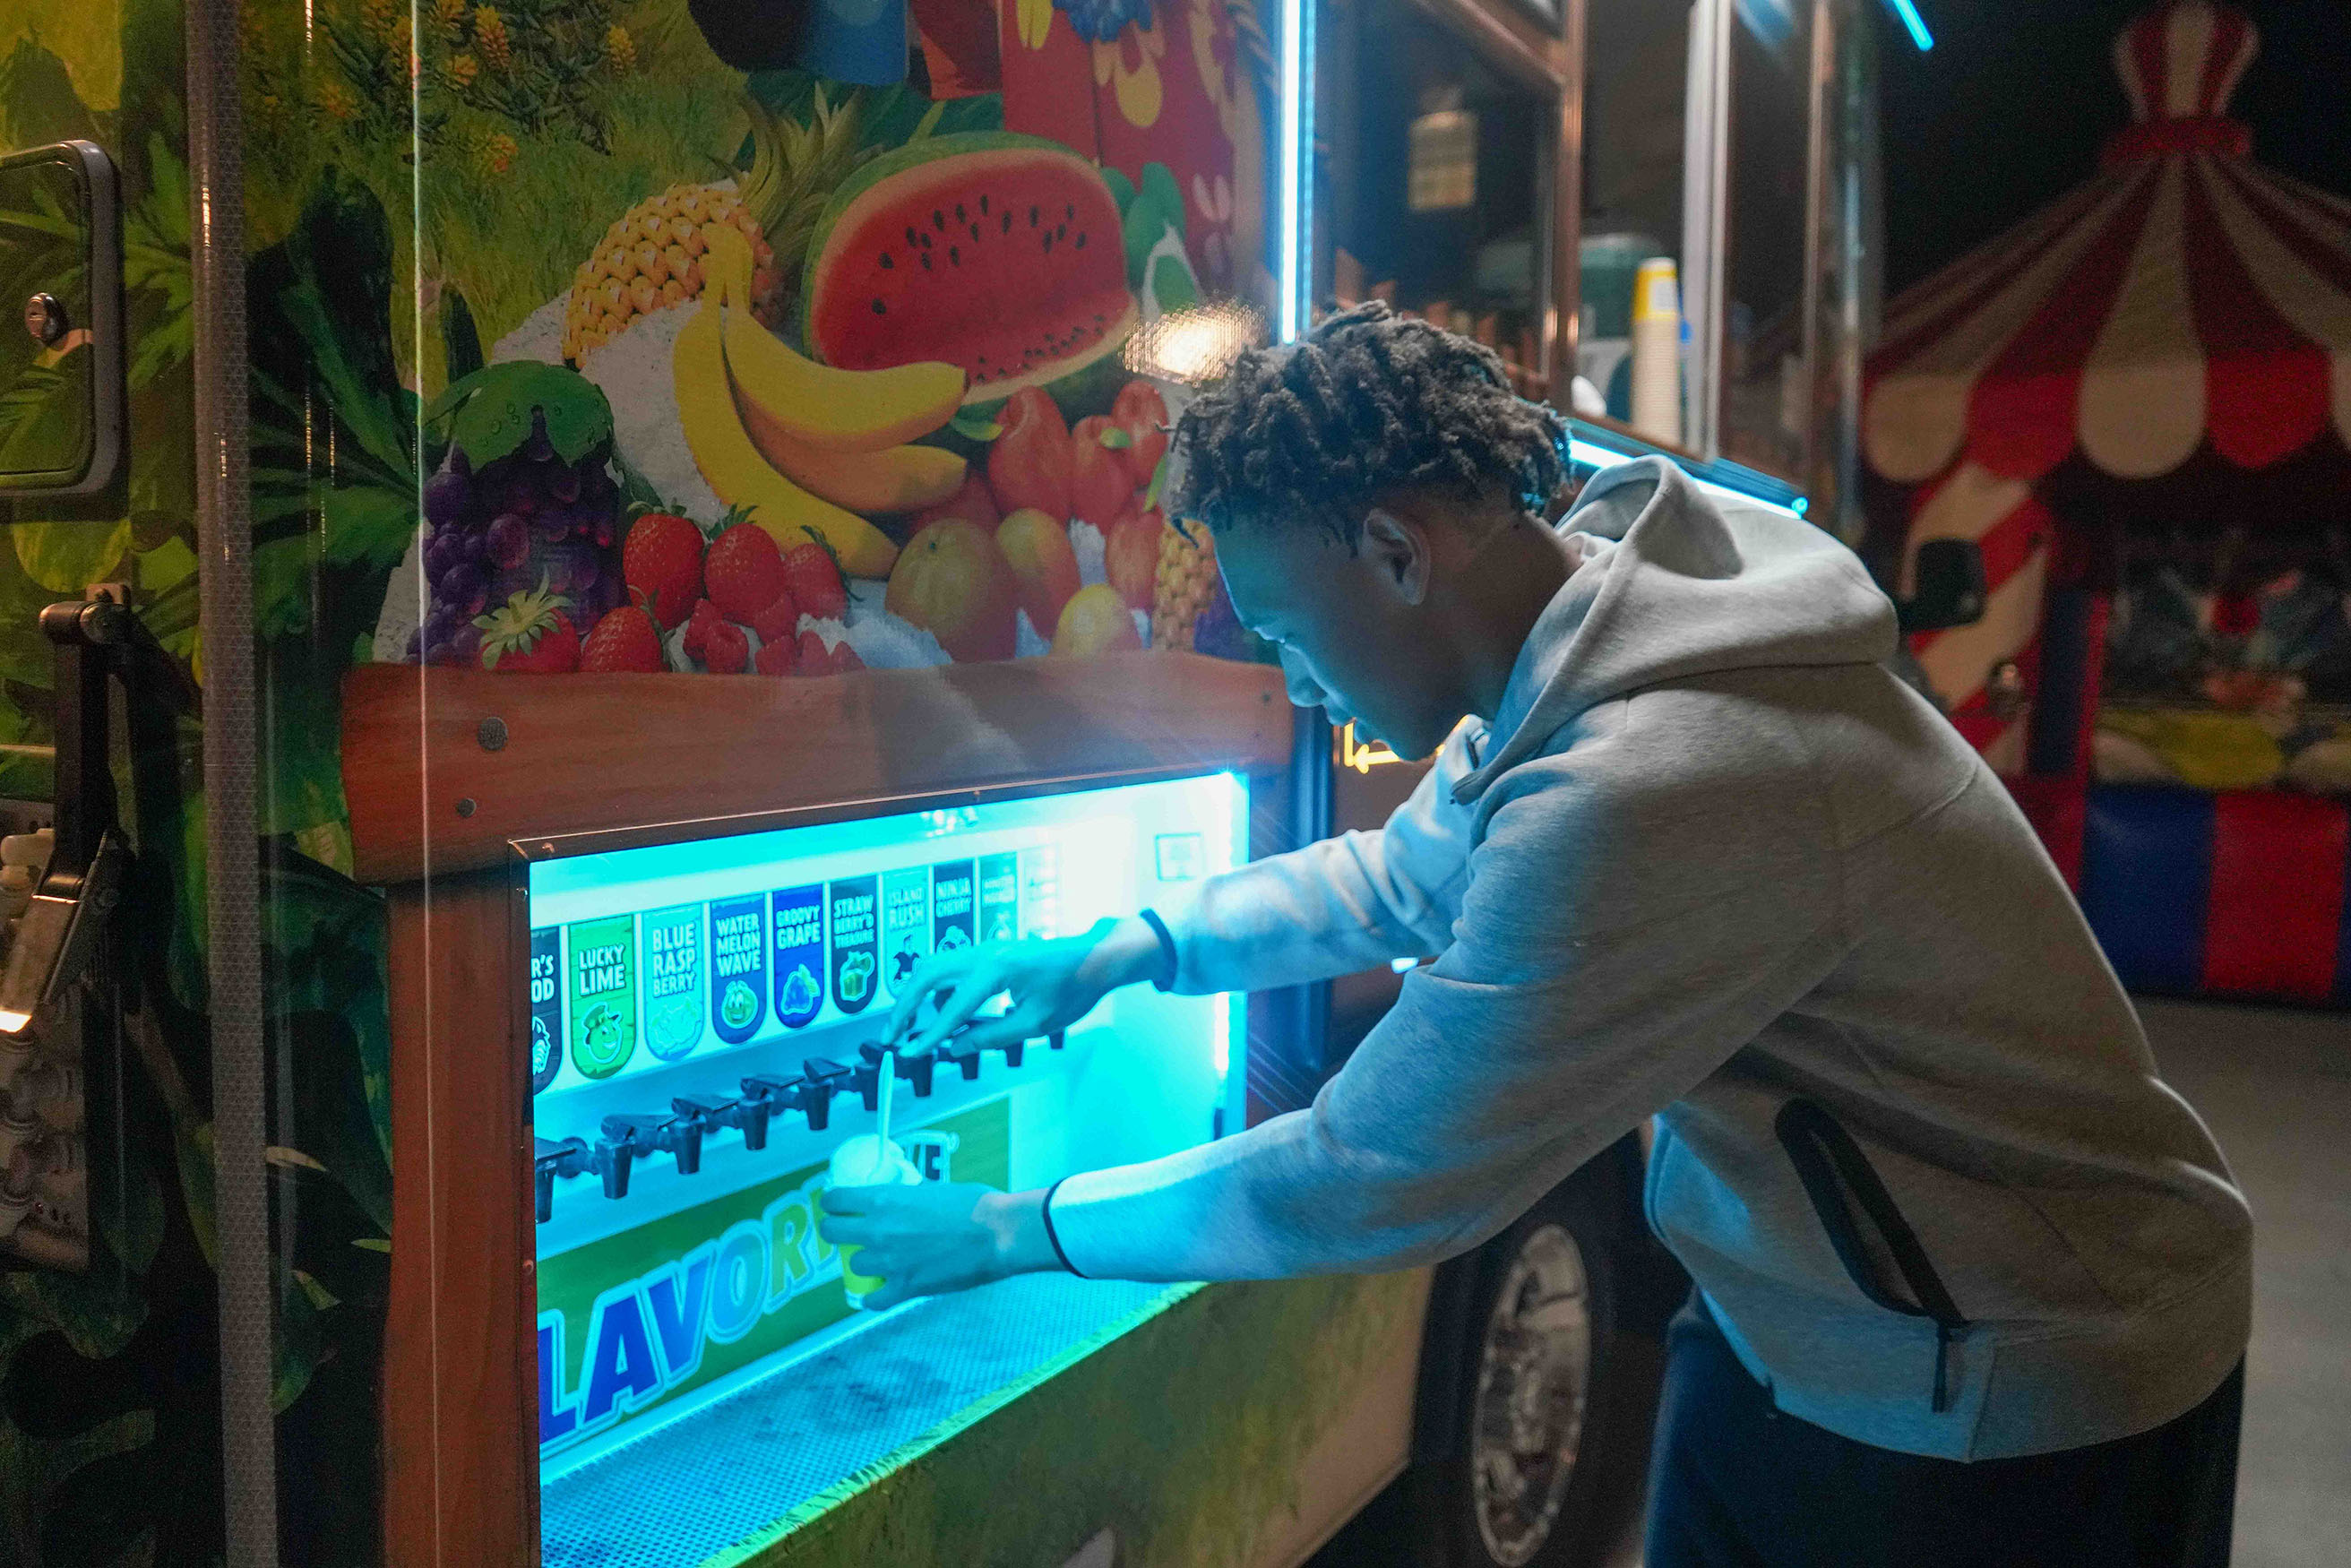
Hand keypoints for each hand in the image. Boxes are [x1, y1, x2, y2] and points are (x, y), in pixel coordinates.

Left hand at [817, 1182, 1060, 1309]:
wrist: (998, 1234)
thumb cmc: (975, 1204)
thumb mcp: (933, 1189)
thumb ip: (908, 1198)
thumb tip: (902, 1203)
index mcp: (884, 1199)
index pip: (835, 1199)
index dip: (834, 1203)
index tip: (838, 1207)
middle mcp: (877, 1230)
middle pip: (832, 1233)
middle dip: (836, 1232)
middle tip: (848, 1234)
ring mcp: (888, 1262)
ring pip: (854, 1266)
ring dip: (864, 1262)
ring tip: (879, 1261)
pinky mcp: (904, 1288)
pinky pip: (872, 1300)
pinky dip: (874, 1297)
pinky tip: (882, 1292)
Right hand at [885, 916, 1164, 1052]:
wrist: (1094, 958)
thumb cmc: (1073, 988)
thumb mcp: (1035, 1023)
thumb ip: (991, 1036)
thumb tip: (955, 1047)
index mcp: (996, 970)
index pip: (951, 1009)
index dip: (928, 1036)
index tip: (909, 1053)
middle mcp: (984, 953)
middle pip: (926, 974)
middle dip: (904, 1005)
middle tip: (892, 1035)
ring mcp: (984, 948)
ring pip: (933, 966)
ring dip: (915, 994)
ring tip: (907, 1027)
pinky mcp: (988, 952)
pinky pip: (950, 967)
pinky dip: (935, 988)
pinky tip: (938, 1014)